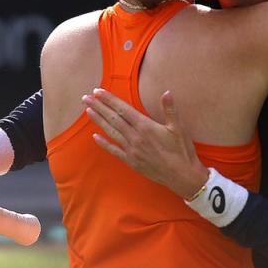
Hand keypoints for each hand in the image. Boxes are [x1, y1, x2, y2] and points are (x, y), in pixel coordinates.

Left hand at [82, 88, 208, 198]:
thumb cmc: (181, 150)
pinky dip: (104, 143)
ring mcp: (131, 150)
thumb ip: (170, 109)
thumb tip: (166, 92)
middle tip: (86, 97)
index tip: (98, 91)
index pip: (123, 109)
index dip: (109, 100)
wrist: (181, 176)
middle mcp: (135, 137)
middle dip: (99, 107)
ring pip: (111, 132)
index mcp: (145, 126)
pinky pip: (114, 150)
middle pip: (113, 119)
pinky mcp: (131, 161)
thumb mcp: (178, 128)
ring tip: (87, 111)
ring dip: (98, 121)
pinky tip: (95, 137)